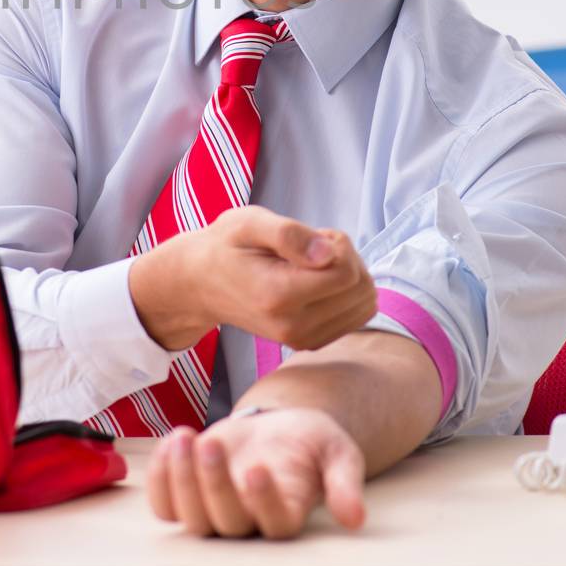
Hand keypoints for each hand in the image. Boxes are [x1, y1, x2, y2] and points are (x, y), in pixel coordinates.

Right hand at [129, 206, 376, 351]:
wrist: (201, 284)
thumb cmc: (226, 247)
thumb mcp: (248, 222)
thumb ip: (289, 234)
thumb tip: (329, 254)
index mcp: (279, 296)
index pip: (347, 273)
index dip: (339, 245)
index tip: (313, 235)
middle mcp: (293, 327)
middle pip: (361, 290)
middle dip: (347, 259)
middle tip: (313, 248)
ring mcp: (302, 339)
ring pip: (364, 304)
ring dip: (349, 276)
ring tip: (314, 264)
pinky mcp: (310, 342)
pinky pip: (355, 317)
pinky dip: (346, 294)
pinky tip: (317, 282)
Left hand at [146, 407, 366, 539]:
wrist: (279, 428)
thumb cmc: (311, 444)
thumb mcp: (337, 453)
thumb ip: (345, 482)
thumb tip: (355, 517)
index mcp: (289, 516)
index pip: (275, 525)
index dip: (264, 503)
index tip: (258, 469)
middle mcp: (250, 523)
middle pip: (227, 523)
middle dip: (214, 484)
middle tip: (211, 444)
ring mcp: (215, 513)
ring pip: (192, 518)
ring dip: (181, 480)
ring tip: (184, 437)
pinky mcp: (190, 497)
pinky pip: (165, 506)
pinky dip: (160, 479)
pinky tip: (170, 444)